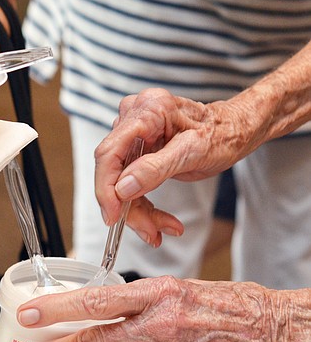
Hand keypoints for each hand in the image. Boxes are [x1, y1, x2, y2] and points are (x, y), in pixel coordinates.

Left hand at [15, 276, 291, 341]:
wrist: (276, 330)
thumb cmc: (231, 304)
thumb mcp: (179, 286)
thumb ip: (138, 300)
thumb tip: (99, 308)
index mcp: (157, 293)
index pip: (95, 300)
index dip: (57, 308)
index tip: (31, 312)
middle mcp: (159, 324)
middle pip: (93, 339)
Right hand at [93, 88, 252, 245]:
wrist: (234, 130)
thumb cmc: (222, 134)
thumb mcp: (193, 153)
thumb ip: (154, 169)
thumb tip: (122, 188)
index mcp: (148, 110)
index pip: (110, 152)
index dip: (106, 187)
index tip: (113, 216)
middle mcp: (135, 116)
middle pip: (113, 169)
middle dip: (127, 205)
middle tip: (148, 231)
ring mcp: (133, 131)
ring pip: (119, 180)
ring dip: (136, 210)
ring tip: (159, 229)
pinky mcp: (135, 146)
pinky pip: (128, 180)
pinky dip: (140, 203)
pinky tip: (158, 220)